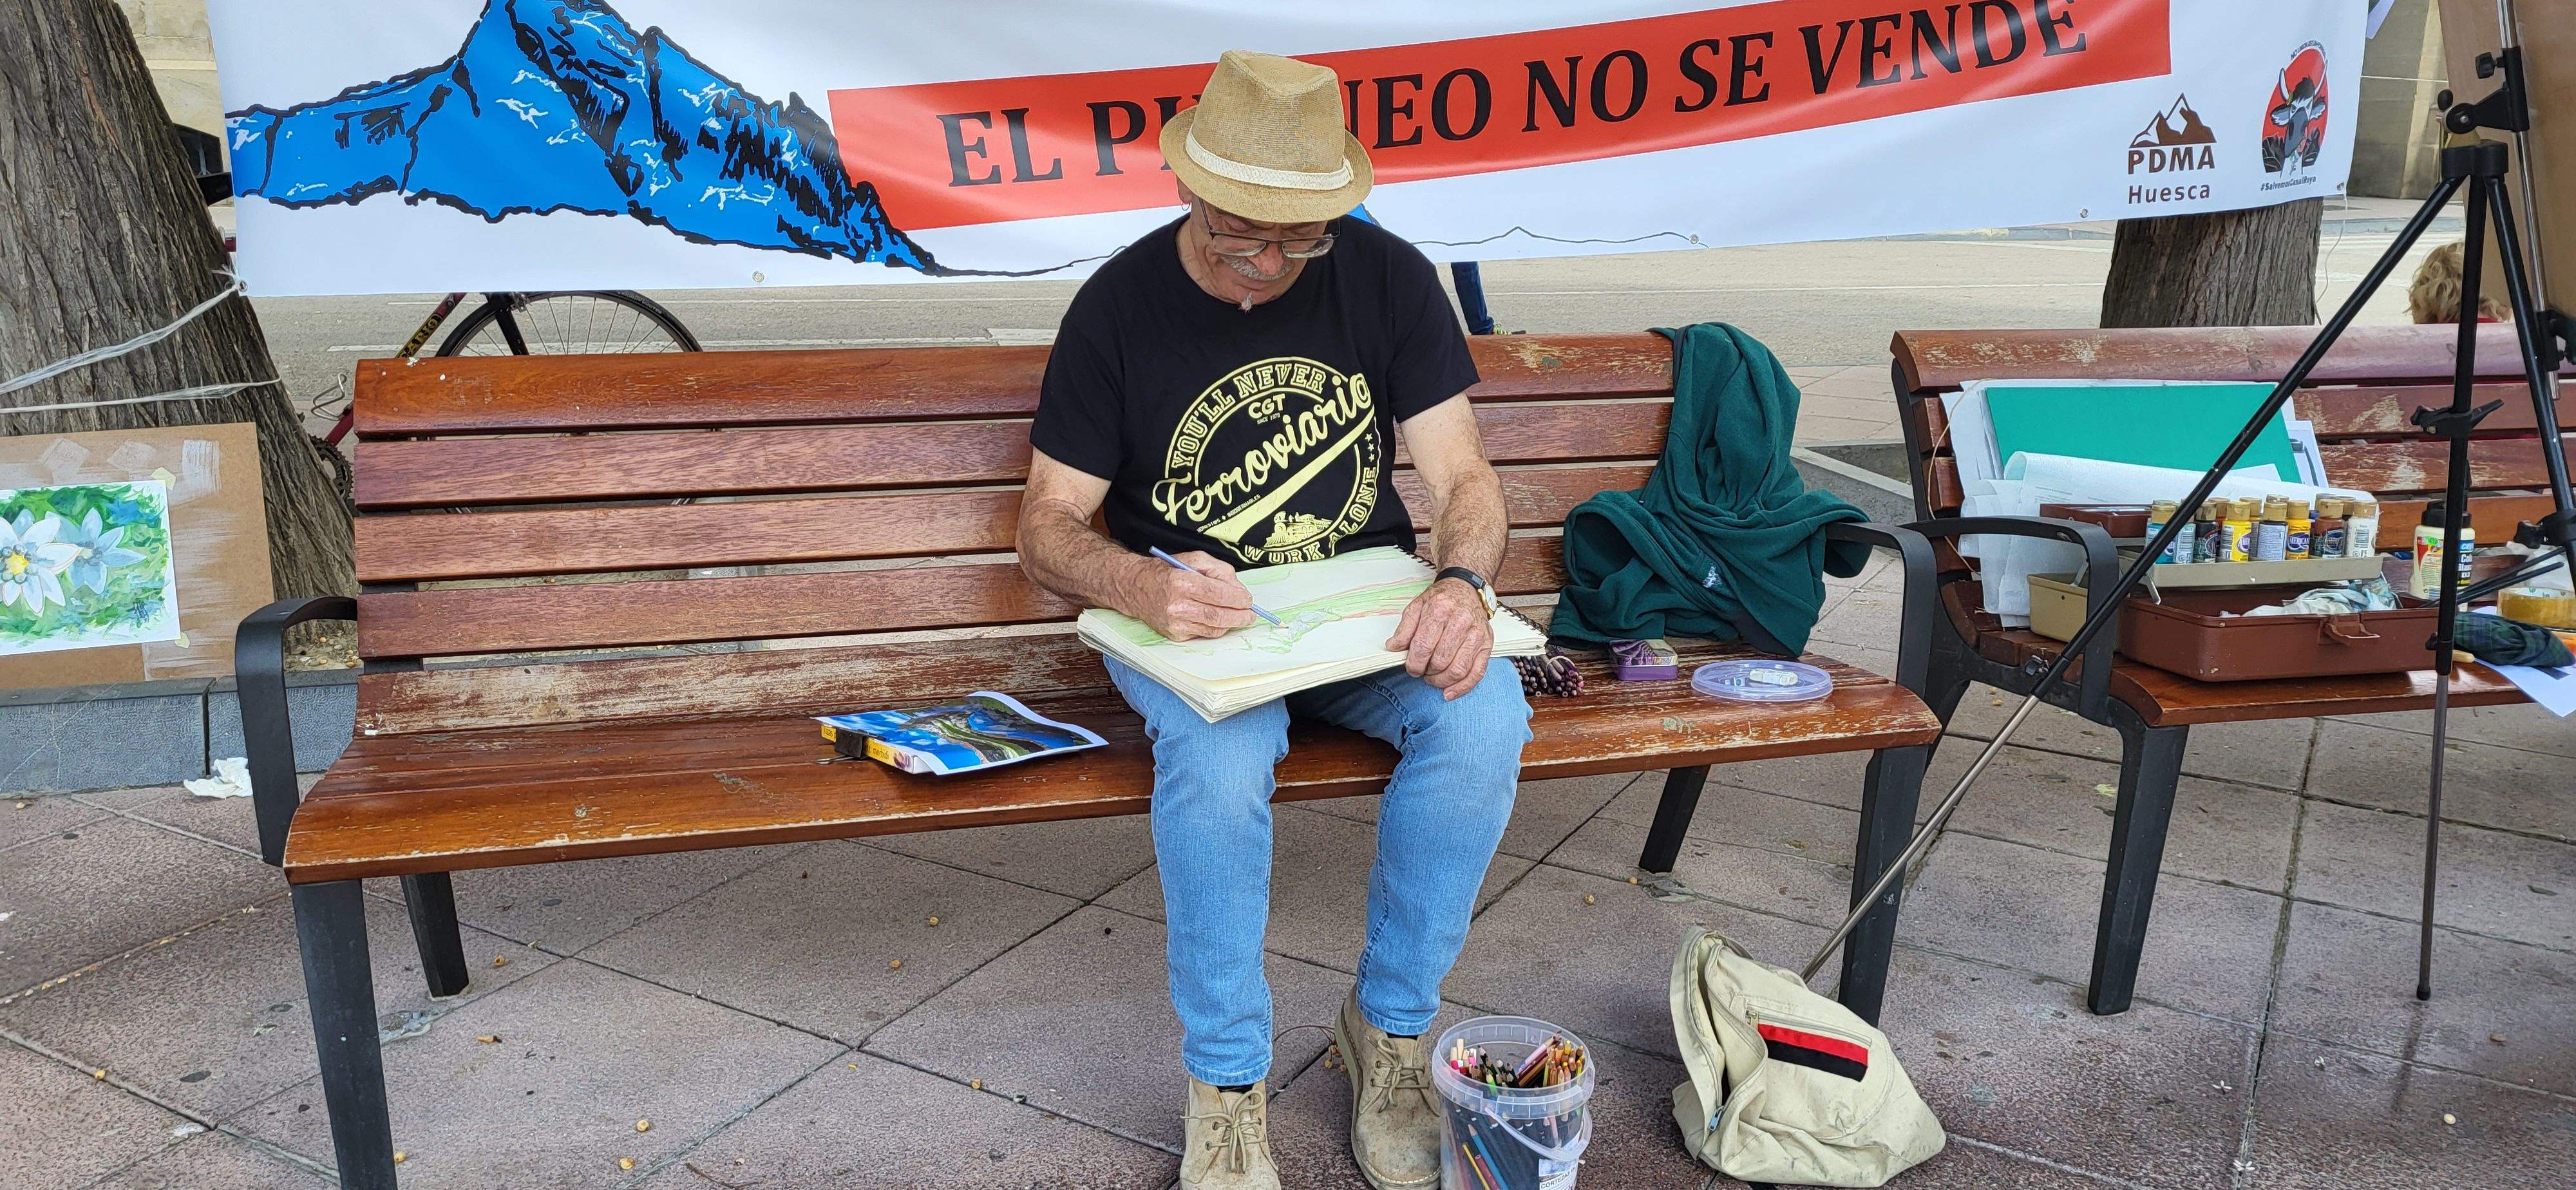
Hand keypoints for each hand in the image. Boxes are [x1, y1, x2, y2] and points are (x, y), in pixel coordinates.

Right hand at [1128, 550, 1256, 640]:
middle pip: (1219, 616)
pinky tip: (1220, 620)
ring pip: (1214, 628)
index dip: (1239, 599)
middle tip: (1251, 614)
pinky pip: (1204, 634)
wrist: (1136, 587)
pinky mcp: (1175, 635)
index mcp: (1183, 582)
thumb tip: (1239, 591)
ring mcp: (1175, 623)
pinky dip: (1217, 628)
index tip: (1248, 599)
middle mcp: (1177, 605)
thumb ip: (1220, 571)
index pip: (1220, 594)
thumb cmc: (1167, 571)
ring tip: (1240, 617)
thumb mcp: (1194, 559)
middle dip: (1241, 616)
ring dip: (1232, 624)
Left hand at [1385, 577, 1493, 698]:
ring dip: (1441, 681)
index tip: (1411, 667)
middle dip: (1426, 672)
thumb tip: (1394, 648)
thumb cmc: (1442, 600)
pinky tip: (1449, 692)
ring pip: (1457, 670)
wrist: (1466, 589)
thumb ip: (1404, 628)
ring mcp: (1476, 634)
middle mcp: (1461, 621)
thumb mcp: (1417, 606)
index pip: (1423, 646)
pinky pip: (1476, 673)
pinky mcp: (1487, 644)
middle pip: (1440, 660)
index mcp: (1440, 609)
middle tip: (1421, 671)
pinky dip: (1462, 688)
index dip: (1413, 663)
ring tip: (1433, 678)